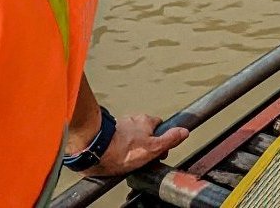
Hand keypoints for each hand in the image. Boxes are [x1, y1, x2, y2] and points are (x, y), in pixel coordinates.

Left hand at [75, 114, 189, 176]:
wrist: (95, 149)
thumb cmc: (123, 150)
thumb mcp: (152, 148)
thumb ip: (169, 140)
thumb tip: (184, 131)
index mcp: (146, 121)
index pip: (159, 126)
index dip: (160, 139)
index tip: (158, 151)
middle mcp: (133, 119)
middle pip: (143, 130)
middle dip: (144, 142)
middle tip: (142, 158)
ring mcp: (119, 125)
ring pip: (129, 135)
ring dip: (130, 144)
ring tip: (127, 160)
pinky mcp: (106, 133)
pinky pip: (116, 139)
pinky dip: (117, 147)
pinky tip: (115, 158)